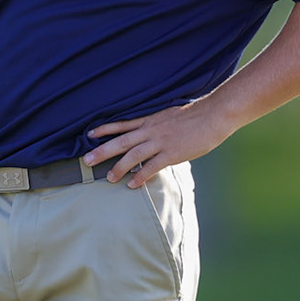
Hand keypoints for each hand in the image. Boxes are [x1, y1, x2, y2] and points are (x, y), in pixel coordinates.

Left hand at [83, 100, 233, 187]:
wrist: (212, 115)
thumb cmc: (194, 116)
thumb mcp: (170, 116)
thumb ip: (157, 125)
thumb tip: (150, 133)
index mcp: (150, 120)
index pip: (122, 124)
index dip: (104, 129)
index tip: (89, 134)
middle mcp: (151, 130)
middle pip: (121, 141)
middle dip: (102, 150)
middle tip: (87, 160)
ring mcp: (160, 142)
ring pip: (133, 155)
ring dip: (119, 167)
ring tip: (109, 178)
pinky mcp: (172, 153)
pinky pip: (152, 166)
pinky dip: (141, 176)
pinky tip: (132, 184)